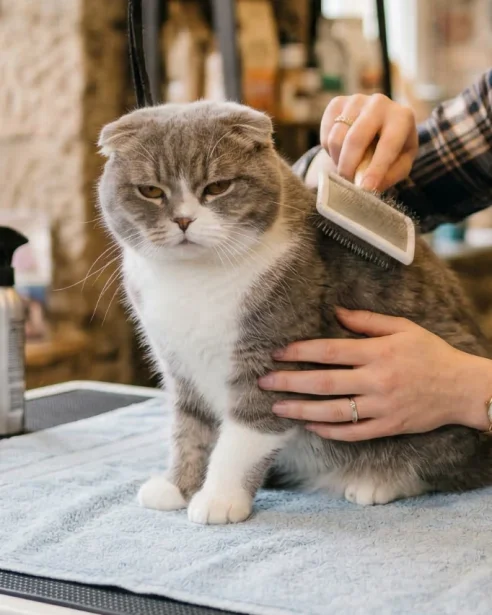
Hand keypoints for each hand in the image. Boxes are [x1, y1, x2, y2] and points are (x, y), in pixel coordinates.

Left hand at [258, 308, 491, 440]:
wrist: (461, 388)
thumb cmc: (430, 354)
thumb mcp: (403, 328)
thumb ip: (367, 321)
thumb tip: (335, 312)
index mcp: (377, 352)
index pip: (329, 351)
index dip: (300, 351)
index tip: (278, 353)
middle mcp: (376, 380)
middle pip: (324, 382)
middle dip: (290, 382)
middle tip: (264, 382)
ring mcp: (381, 407)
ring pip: (333, 412)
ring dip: (301, 410)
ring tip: (277, 408)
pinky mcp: (387, 427)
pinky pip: (352, 433)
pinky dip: (328, 431)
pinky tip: (309, 426)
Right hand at [320, 94, 417, 190]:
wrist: (380, 126)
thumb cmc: (394, 149)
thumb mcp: (400, 165)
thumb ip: (388, 176)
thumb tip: (366, 187)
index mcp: (402, 117)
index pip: (388, 144)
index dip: (376, 168)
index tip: (365, 188)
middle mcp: (380, 102)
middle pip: (356, 139)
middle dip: (349, 167)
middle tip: (348, 182)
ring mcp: (356, 100)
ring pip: (336, 139)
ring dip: (339, 161)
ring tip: (348, 167)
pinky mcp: (337, 103)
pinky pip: (325, 135)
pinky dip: (330, 151)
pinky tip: (342, 152)